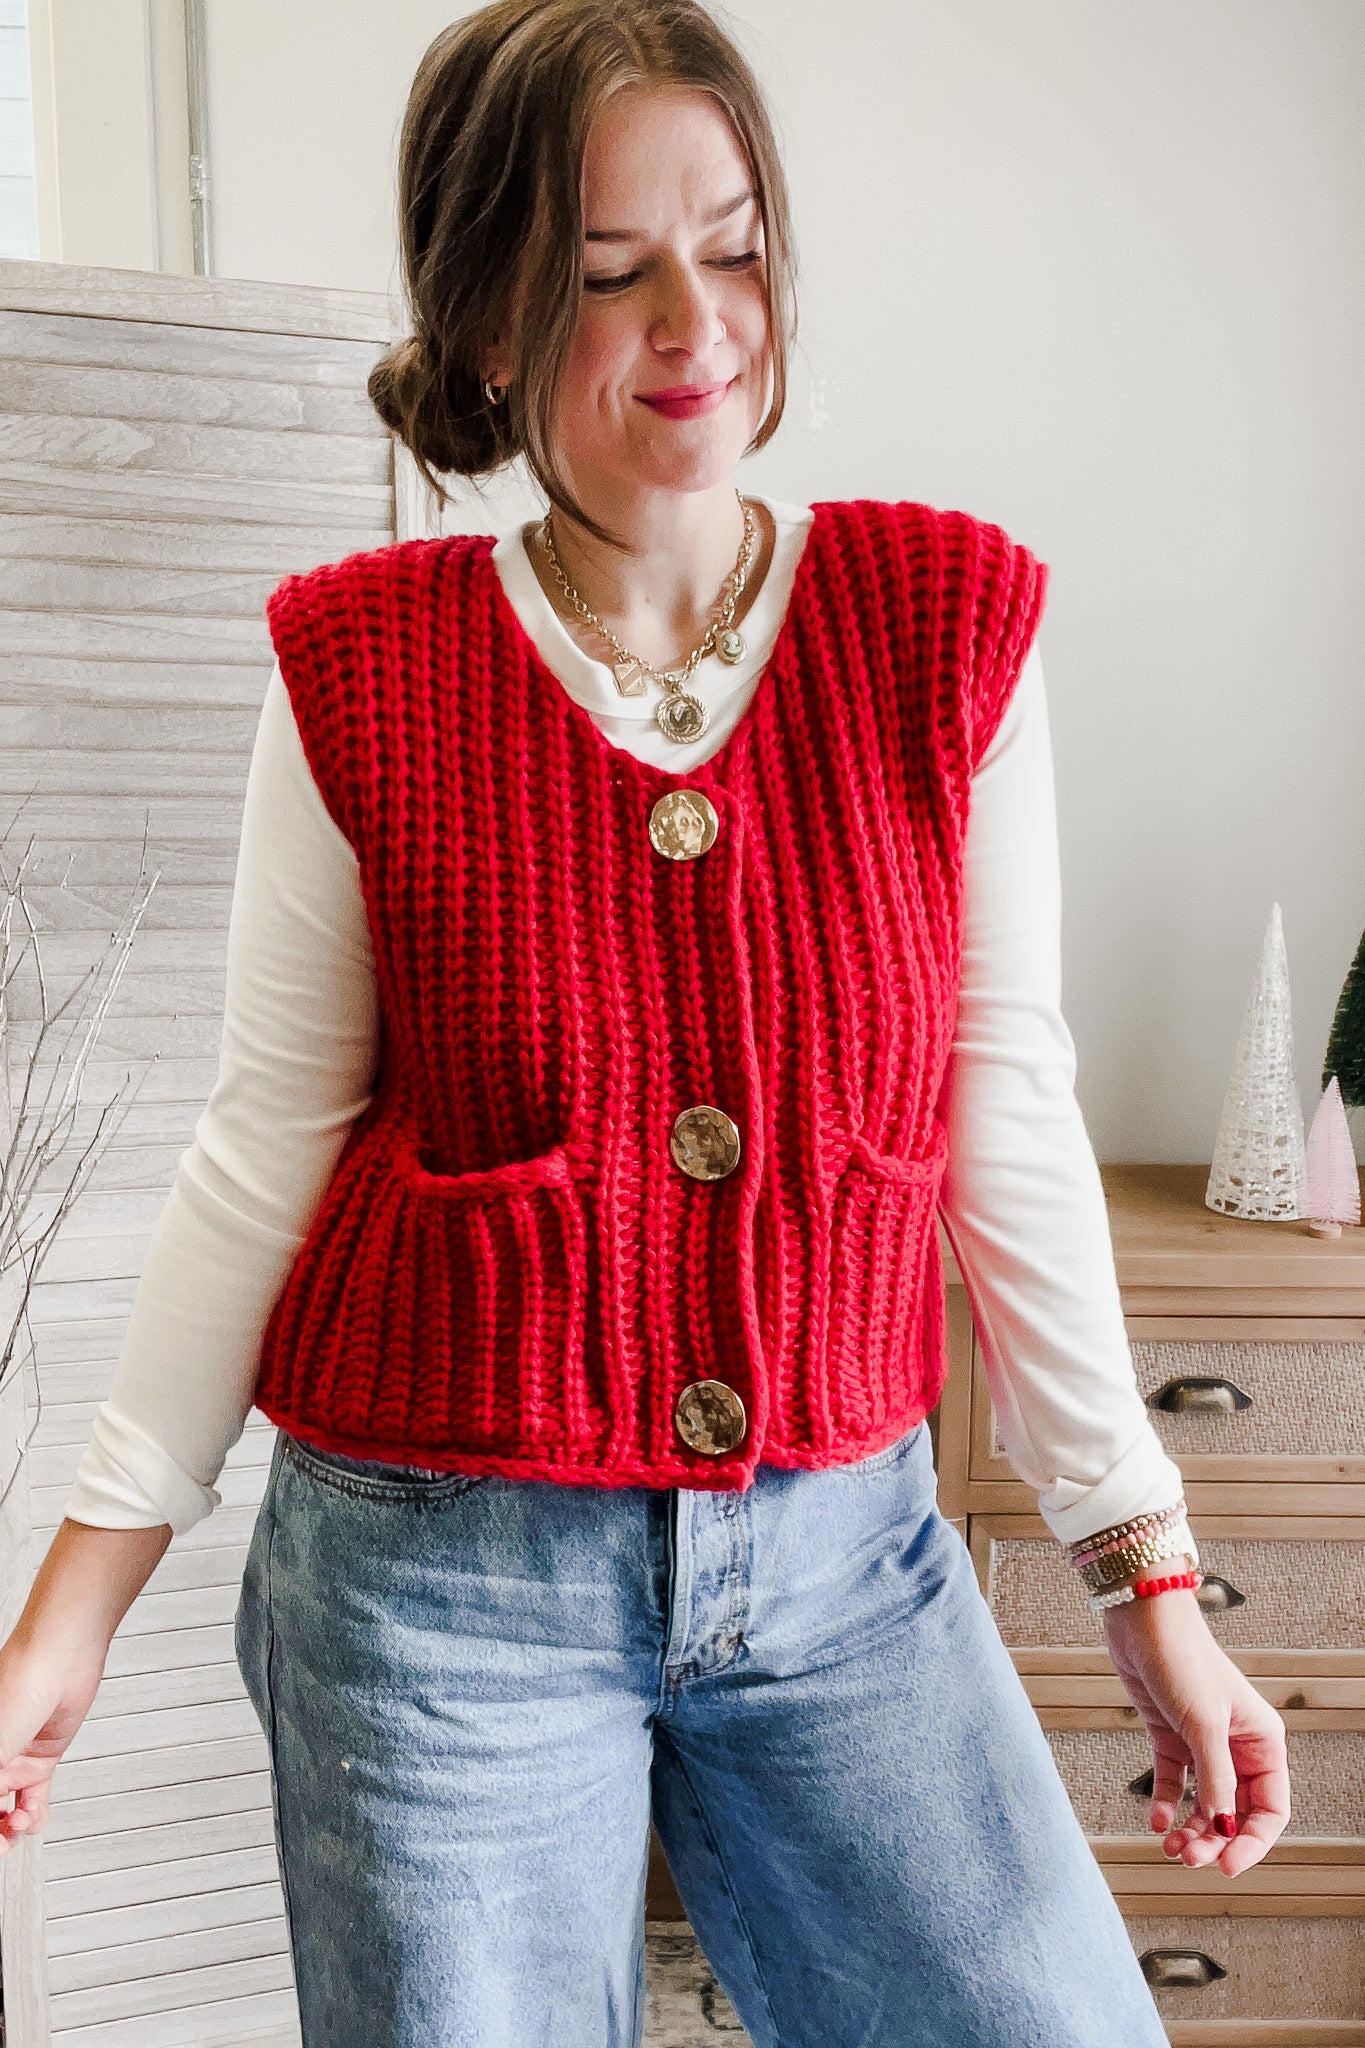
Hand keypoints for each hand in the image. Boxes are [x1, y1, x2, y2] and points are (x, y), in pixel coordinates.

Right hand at [0, 1628, 108, 1853]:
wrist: (64, 1655)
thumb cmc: (20, 1681)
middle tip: (1, 1843)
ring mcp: (13, 1758)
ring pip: (4, 1810)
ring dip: (10, 1827)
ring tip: (18, 1824)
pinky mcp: (40, 1757)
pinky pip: (33, 1798)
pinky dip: (33, 1814)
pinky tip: (32, 1816)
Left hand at [1102, 1585, 1289, 1877]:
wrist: (1141, 1621)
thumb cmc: (1183, 1660)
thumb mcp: (1205, 1726)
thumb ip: (1216, 1781)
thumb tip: (1223, 1830)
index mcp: (1262, 1741)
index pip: (1270, 1810)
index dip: (1251, 1842)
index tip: (1226, 1866)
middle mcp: (1237, 1746)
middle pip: (1235, 1812)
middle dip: (1215, 1839)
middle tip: (1188, 1858)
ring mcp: (1203, 1742)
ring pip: (1205, 1802)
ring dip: (1190, 1828)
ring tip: (1169, 1846)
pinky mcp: (1171, 1735)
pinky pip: (1174, 1781)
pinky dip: (1166, 1804)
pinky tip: (1155, 1822)